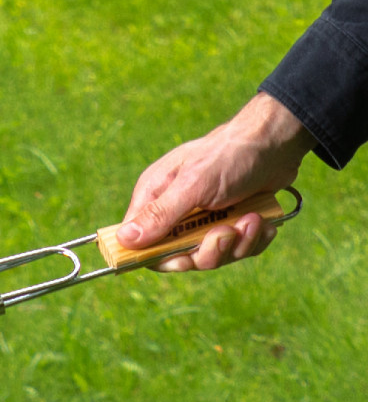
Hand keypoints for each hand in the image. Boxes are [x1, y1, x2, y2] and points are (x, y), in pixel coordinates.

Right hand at [119, 93, 313, 270]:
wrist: (278, 141)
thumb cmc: (230, 155)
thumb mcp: (192, 185)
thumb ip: (159, 214)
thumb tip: (123, 239)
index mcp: (155, 199)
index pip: (140, 244)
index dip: (159, 258)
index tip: (183, 259)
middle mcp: (175, 213)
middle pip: (179, 257)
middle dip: (209, 251)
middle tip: (227, 231)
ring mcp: (204, 221)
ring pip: (211, 257)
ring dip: (237, 243)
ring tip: (253, 219)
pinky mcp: (230, 225)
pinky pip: (236, 251)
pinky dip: (253, 240)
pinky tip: (262, 220)